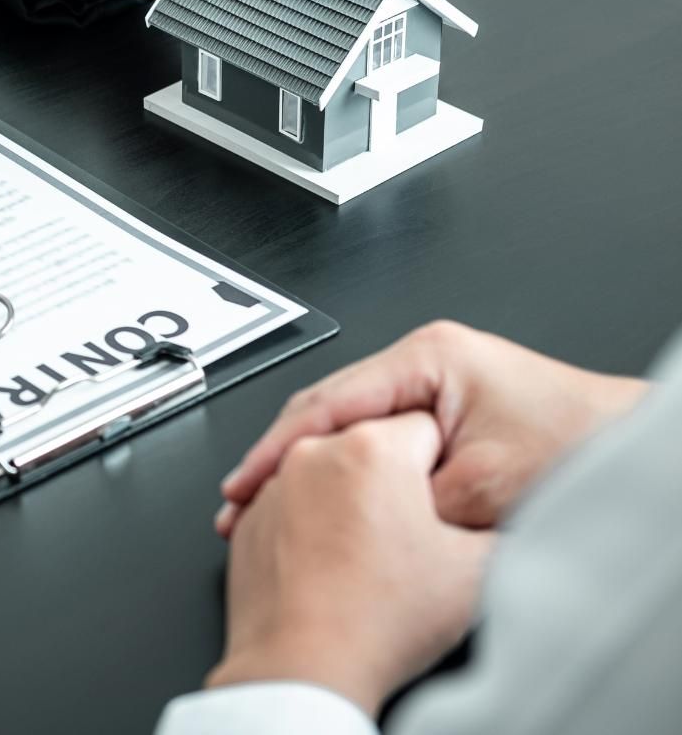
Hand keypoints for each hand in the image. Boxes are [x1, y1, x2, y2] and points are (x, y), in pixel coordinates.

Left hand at [207, 413, 491, 716]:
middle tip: (409, 536)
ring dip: (349, 500)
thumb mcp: (477, 571)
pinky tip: (334, 563)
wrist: (303, 665)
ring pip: (328, 475)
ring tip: (369, 556)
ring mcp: (273, 484)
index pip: (428, 429)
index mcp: (374, 448)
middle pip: (372, 446)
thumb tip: (520, 519)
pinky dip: (311, 524)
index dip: (444, 467)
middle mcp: (314, 453)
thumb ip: (504, 528)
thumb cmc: (379, 619)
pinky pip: (291, 506)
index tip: (442, 501)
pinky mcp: (250, 517)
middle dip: (396, 482)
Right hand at [218, 321, 647, 534]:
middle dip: (279, 460)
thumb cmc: (577, 448)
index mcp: (426, 357)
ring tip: (267, 506)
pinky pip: (372, 442)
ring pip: (344, 428)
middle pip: (325, 411)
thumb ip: (405, 497)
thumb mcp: (482, 485)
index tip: (245, 485)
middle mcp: (422, 362)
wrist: (630, 452)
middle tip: (240, 502)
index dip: (278, 450)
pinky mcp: (438, 413)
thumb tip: (347, 513)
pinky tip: (321, 499)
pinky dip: (342, 473)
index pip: (327, 403)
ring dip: (307, 469)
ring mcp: (429, 385)